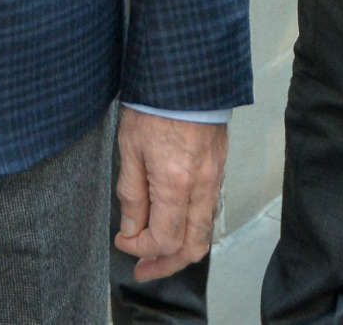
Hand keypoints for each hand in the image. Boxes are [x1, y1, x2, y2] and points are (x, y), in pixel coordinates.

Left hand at [114, 110, 226, 281]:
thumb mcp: (130, 148)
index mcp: (176, 184)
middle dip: (167, 264)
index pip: (163, 239)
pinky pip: (209, 210)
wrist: (184, 74)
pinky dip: (192, 227)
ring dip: (181, 249)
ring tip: (157, 252)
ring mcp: (215, 179)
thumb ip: (131, 193)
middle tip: (144, 269)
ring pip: (205, 232)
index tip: (123, 242)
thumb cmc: (154, 105)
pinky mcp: (219, 168)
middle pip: (192, 247)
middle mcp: (202, 188)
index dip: (140, 248)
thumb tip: (131, 228)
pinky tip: (174, 222)